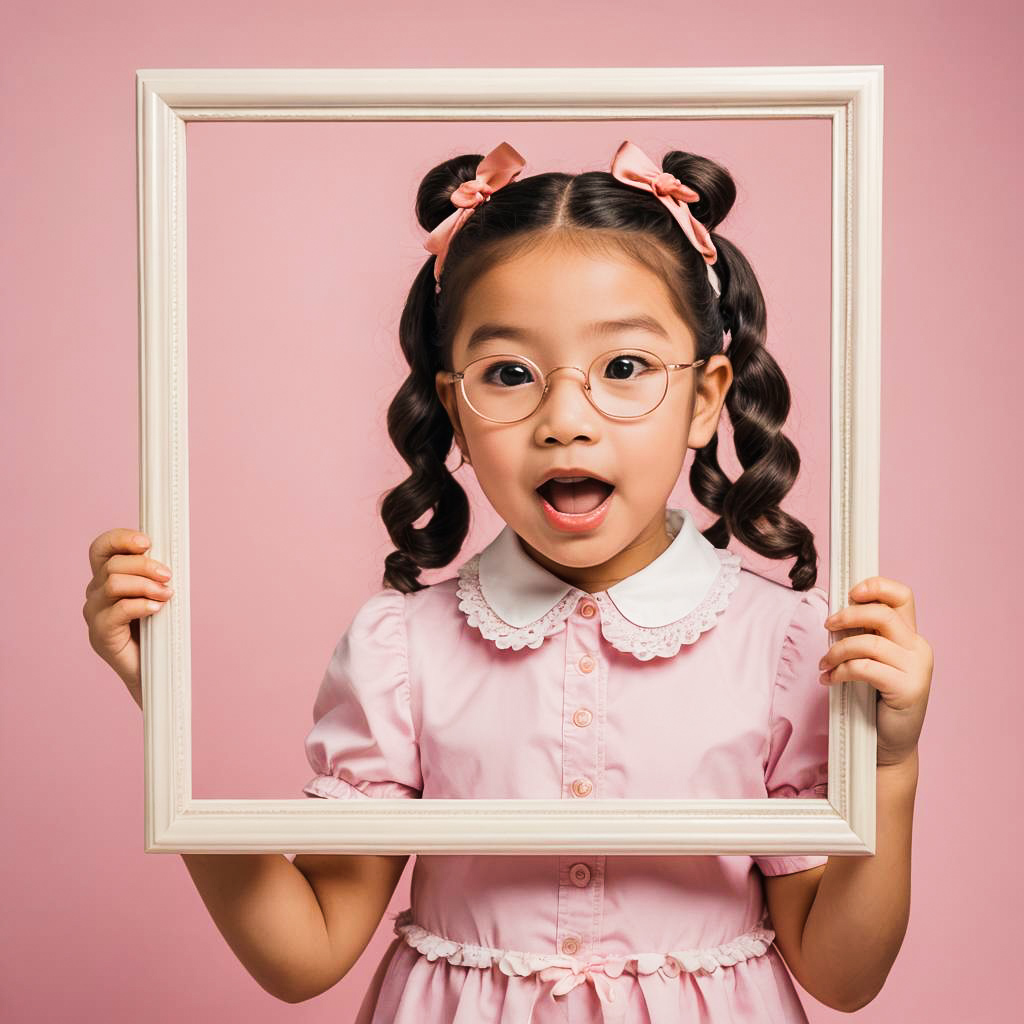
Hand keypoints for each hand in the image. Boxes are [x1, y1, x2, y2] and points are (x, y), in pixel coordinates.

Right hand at [83, 528, 173, 706]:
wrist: (155, 670)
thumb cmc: (158, 629)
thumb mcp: (157, 593)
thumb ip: (155, 574)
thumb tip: (168, 555)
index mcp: (106, 578)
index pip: (102, 548)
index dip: (121, 539)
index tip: (147, 542)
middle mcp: (95, 593)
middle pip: (112, 564)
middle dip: (145, 565)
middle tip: (168, 576)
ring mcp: (94, 614)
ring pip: (113, 583)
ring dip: (146, 585)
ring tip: (166, 595)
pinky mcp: (100, 634)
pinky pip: (119, 609)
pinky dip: (142, 605)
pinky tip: (157, 609)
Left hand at [818, 577, 932, 769]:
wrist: (889, 743)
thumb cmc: (875, 700)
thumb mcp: (871, 661)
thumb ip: (863, 637)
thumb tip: (834, 615)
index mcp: (910, 636)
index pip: (902, 596)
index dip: (877, 586)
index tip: (851, 592)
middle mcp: (918, 648)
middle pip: (883, 614)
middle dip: (849, 615)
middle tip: (827, 625)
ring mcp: (916, 669)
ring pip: (870, 642)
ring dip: (838, 650)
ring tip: (825, 664)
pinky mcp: (907, 689)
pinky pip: (866, 668)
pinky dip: (841, 671)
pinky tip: (830, 679)